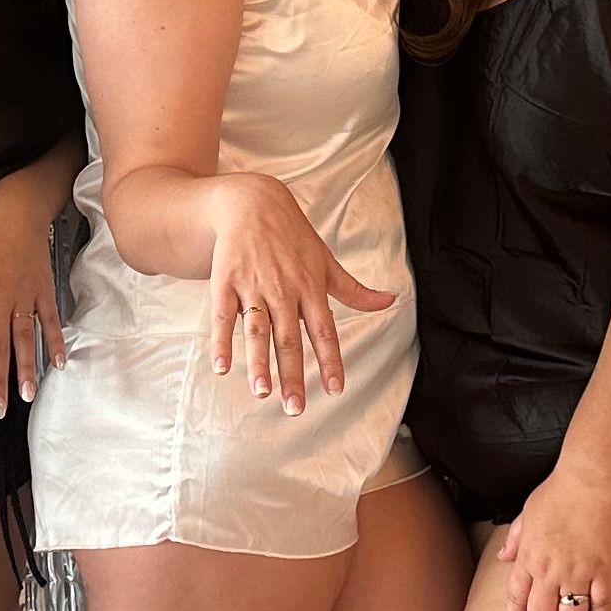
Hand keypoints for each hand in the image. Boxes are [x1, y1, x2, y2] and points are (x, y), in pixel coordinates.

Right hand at [200, 171, 391, 417]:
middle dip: (293, 374)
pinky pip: (223, 316)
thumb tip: (390, 301)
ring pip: (258, 330)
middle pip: (290, 338)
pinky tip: (221, 366)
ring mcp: (253, 286)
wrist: (251, 203)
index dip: (331, 359)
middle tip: (295, 407)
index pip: (324, 330)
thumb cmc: (293, 237)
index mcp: (310, 288)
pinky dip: (222, 341)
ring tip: (262, 392)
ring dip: (259, 362)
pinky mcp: (226, 281)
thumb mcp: (326, 261)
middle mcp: (284, 291)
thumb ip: (354, 289)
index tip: (336, 388)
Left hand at [493, 461, 610, 610]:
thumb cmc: (557, 492)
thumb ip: (515, 538)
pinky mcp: (604, 569)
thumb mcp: (526, 513)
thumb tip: (502, 556)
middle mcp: (550, 571)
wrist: (589, 480)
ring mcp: (578, 573)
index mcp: (530, 558)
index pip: (517, 598)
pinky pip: (602, 602)